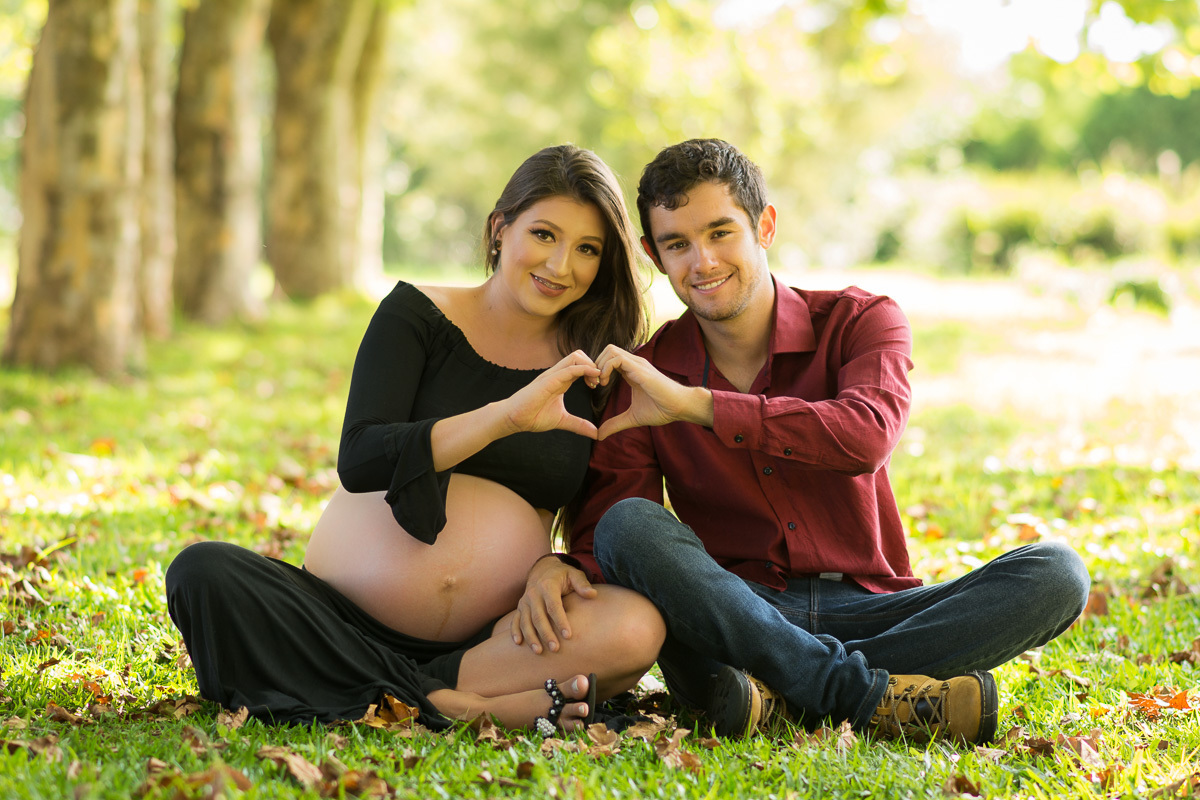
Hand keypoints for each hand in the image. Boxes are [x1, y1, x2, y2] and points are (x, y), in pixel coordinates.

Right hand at [500, 351, 600, 438]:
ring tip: (596, 382)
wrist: (514, 418)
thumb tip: (596, 434)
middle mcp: (557, 374)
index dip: (593, 371)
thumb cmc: (533, 416)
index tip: (598, 385)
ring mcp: (552, 375)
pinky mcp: (548, 381)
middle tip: (599, 382)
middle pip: (580, 355)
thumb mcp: (562, 420)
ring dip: (591, 366)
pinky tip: (593, 379)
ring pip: (576, 357)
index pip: (580, 364)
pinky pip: (568, 369)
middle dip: (594, 365)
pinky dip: (584, 370)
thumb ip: (579, 424)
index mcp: (561, 380)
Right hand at [512, 556, 596, 653]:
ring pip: (526, 621)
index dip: (560, 621)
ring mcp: (525, 601)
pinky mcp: (520, 607)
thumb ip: (582, 584)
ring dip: (531, 637)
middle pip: (538, 617)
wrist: (543, 569)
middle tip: (555, 648)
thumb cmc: (562, 575)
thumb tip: (592, 594)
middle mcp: (534, 594)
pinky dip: (515, 631)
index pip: (554, 606)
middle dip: (546, 634)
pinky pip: (515, 620)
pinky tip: (518, 643)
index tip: (568, 636)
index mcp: (548, 586)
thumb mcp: (574, 574)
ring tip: (539, 651)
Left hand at [594, 345, 713, 438]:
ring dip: (599, 365)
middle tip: (593, 383)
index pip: (609, 358)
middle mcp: (634, 364)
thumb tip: (599, 435)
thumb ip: (615, 424)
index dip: (597, 369)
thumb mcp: (632, 418)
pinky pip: (617, 359)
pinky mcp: (640, 369)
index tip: (594, 386)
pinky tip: (605, 383)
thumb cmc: (661, 409)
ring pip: (610, 350)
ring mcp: (637, 364)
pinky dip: (606, 368)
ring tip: (599, 383)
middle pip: (607, 350)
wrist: (680, 407)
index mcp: (631, 371)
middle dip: (595, 364)